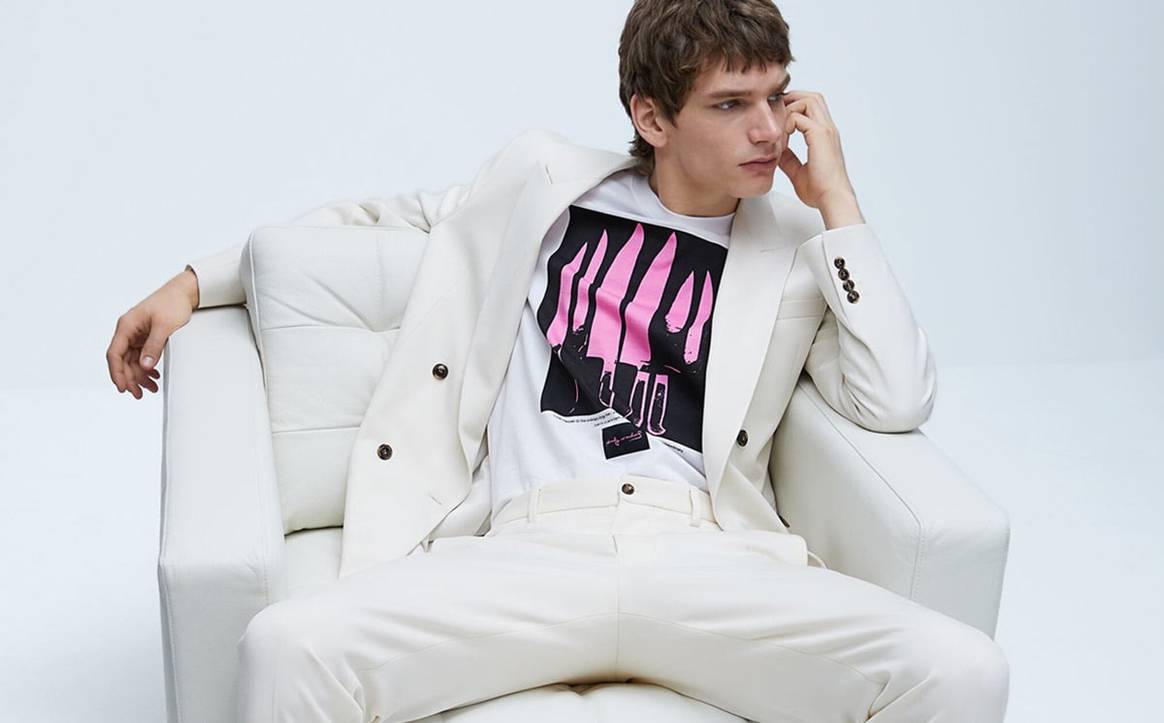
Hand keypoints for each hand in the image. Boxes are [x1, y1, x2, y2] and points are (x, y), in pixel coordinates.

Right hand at [106, 271, 197, 398]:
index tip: (122, 388)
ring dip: (140, 376)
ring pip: (132, 361)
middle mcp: (128, 331)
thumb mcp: (164, 326)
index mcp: (126, 326)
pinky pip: (141, 357)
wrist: (183, 292)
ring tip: (151, 389)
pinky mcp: (146, 337)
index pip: (115, 354)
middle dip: (130, 379)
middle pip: (122, 361)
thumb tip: (144, 365)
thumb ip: (154, 346)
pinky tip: (153, 377)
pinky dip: (147, 368)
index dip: (117, 373)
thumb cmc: (172, 303)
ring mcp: (137, 335)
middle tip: (139, 394)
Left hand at [778, 90, 862, 223]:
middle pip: (812, 97)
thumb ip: (788, 159)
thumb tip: (776, 153)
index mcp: (825, 136)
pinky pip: (800, 116)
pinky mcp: (820, 136)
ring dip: (790, 108)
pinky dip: (788, 123)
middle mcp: (828, 129)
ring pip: (809, 100)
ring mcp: (826, 130)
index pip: (812, 107)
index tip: (778, 121)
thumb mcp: (798, 171)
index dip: (794, 107)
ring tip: (780, 126)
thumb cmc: (820, 190)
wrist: (832, 199)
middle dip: (792, 99)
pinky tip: (783, 138)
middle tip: (776, 114)